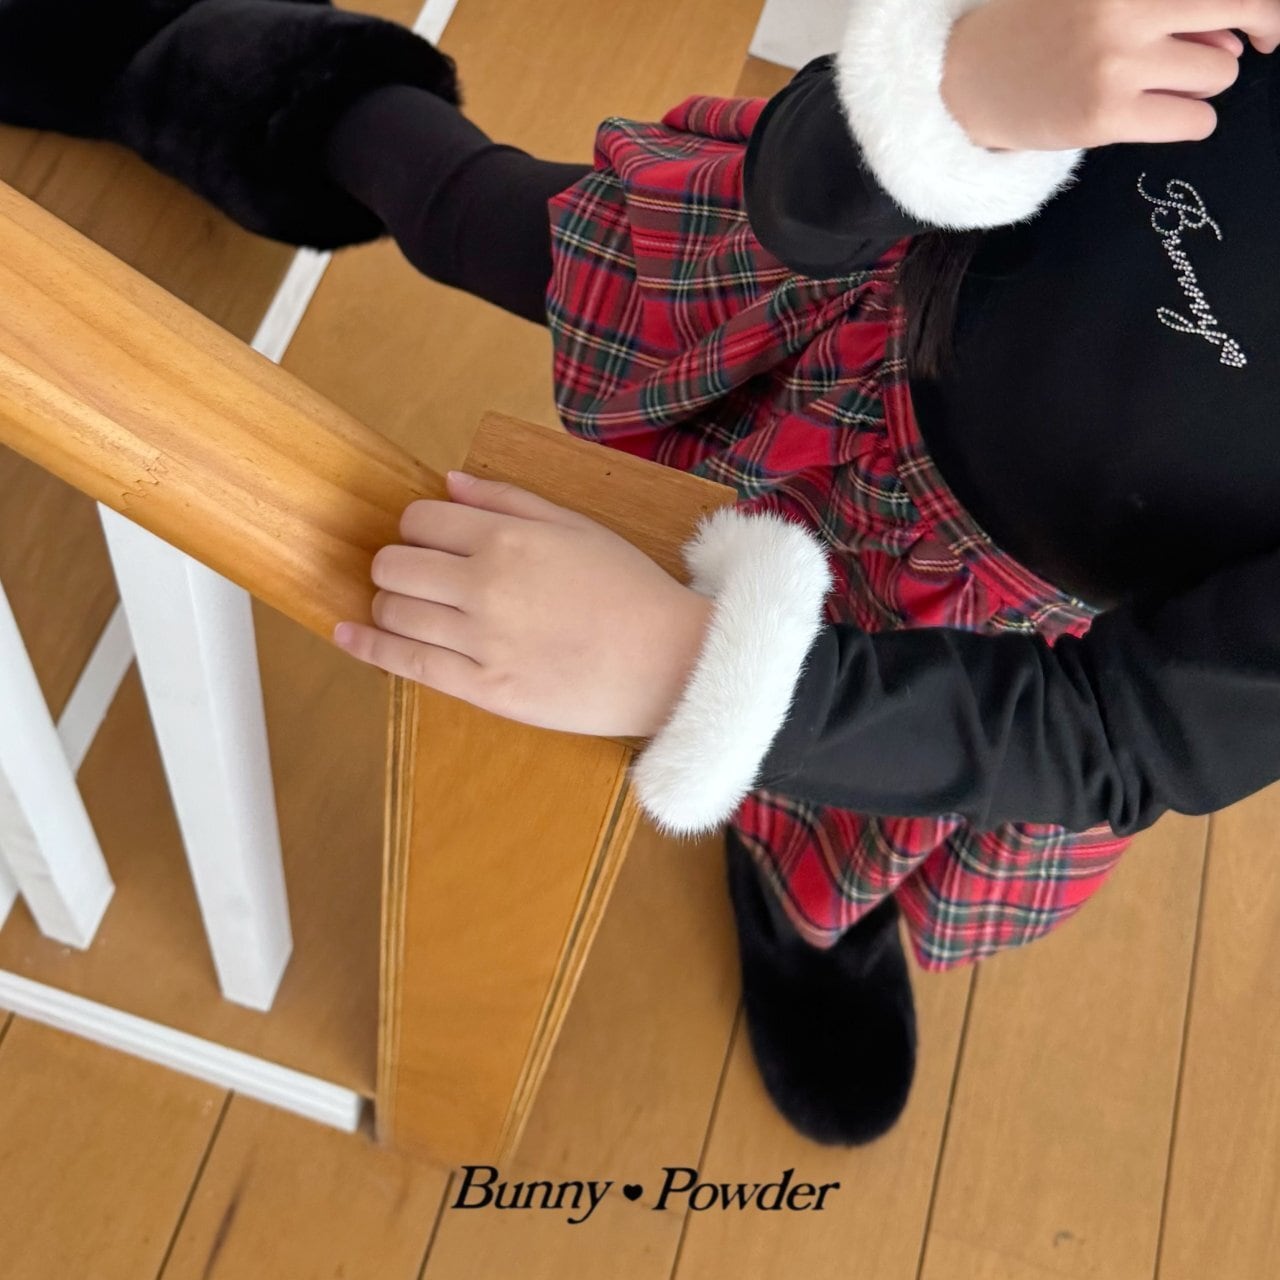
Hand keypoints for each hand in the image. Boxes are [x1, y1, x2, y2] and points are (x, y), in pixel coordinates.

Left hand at [333, 471, 714, 738]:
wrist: (670, 663)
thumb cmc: (631, 591)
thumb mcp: (578, 527)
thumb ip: (508, 501)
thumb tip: (448, 483)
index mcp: (509, 539)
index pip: (421, 520)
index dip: (417, 528)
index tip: (428, 541)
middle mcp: (485, 586)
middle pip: (394, 565)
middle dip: (395, 564)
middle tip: (415, 575)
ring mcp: (481, 641)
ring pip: (394, 611)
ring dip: (388, 603)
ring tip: (405, 606)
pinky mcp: (483, 689)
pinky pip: (405, 663)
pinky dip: (367, 644)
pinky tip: (347, 633)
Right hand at [941, 0, 1279, 151]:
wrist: (965, 77)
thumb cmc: (1039, 29)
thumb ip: (1170, 9)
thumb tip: (1239, 40)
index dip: (1263, 9)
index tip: (1266, 27)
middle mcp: (1127, 8)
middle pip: (1239, 18)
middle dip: (1246, 38)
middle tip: (1232, 53)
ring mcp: (1116, 64)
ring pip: (1219, 76)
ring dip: (1199, 85)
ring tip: (1152, 87)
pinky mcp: (1104, 117)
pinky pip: (1193, 121)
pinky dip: (1185, 121)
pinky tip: (1150, 115)